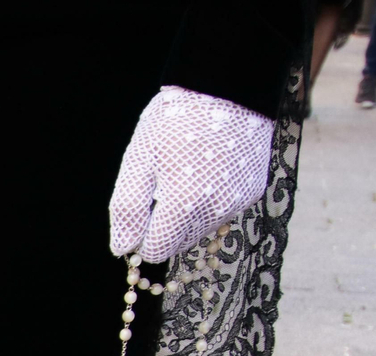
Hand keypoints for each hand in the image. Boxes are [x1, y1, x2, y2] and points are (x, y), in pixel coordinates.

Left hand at [109, 86, 275, 262]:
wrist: (228, 86)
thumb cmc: (176, 120)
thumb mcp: (139, 160)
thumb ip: (128, 208)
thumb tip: (123, 248)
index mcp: (185, 203)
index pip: (156, 250)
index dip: (141, 236)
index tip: (139, 211)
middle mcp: (217, 209)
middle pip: (178, 243)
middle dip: (163, 225)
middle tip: (160, 186)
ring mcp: (238, 201)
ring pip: (200, 230)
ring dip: (186, 216)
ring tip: (183, 175)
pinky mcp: (253, 191)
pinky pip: (222, 213)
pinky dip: (208, 202)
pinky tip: (205, 173)